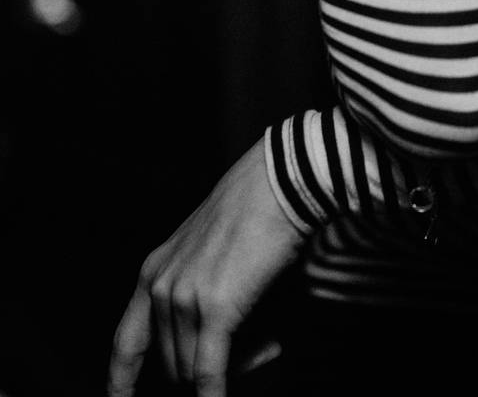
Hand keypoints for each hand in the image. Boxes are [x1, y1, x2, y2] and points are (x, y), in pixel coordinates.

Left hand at [108, 141, 304, 396]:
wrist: (279, 180)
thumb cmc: (253, 209)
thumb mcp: (206, 249)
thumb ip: (196, 294)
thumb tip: (211, 348)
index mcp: (153, 272)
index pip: (125, 343)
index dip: (121, 382)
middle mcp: (160, 287)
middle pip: (170, 365)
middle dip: (204, 371)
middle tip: (254, 349)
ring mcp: (184, 298)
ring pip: (193, 370)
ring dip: (229, 370)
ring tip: (269, 341)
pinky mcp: (215, 307)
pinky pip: (209, 372)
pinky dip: (214, 393)